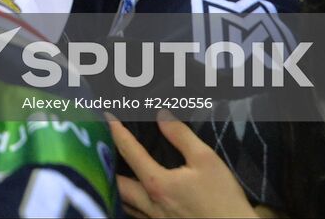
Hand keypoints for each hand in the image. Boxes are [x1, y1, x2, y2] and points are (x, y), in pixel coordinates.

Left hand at [109, 114, 255, 217]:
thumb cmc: (223, 199)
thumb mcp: (206, 160)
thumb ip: (181, 136)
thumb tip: (161, 115)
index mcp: (156, 183)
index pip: (129, 151)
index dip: (116, 130)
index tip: (107, 116)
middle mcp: (149, 203)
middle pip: (115, 183)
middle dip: (105, 165)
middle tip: (101, 148)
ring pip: (123, 202)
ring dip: (115, 186)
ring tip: (112, 170)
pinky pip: (136, 214)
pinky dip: (129, 202)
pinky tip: (134, 196)